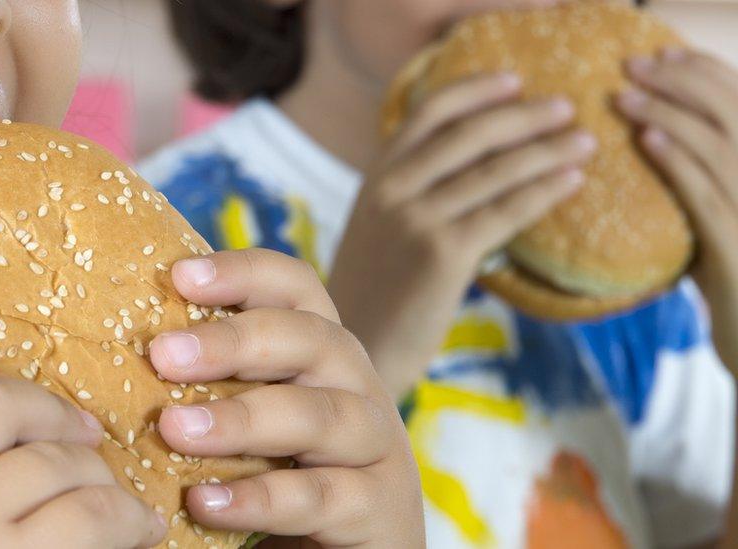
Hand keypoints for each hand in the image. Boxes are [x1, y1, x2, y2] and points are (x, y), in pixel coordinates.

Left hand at [149, 250, 424, 547]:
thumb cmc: (276, 476)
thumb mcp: (244, 420)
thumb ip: (206, 385)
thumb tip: (120, 350)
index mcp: (320, 351)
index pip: (295, 288)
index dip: (243, 272)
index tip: (180, 277)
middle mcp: (356, 386)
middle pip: (309, 339)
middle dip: (235, 342)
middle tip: (163, 355)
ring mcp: (376, 447)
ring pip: (319, 416)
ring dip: (242, 419)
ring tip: (173, 429)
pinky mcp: (382, 510)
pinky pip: (321, 497)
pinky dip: (261, 497)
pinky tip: (205, 501)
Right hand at [328, 72, 596, 399]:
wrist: (353, 350)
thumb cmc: (374, 296)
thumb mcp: (378, 232)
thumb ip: (410, 196)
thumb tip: (474, 173)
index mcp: (376, 179)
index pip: (428, 112)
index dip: (475, 90)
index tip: (514, 81)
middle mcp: (392, 190)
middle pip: (470, 134)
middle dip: (524, 116)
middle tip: (566, 108)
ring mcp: (416, 220)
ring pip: (495, 171)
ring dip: (548, 151)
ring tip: (585, 142)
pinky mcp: (443, 254)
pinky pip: (506, 212)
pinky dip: (544, 192)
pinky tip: (572, 182)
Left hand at [618, 48, 737, 373]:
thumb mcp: (723, 232)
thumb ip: (703, 192)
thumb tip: (658, 153)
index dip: (703, 74)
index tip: (660, 56)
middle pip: (731, 114)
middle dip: (680, 82)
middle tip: (631, 65)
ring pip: (716, 146)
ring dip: (666, 114)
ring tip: (623, 95)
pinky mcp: (737, 245)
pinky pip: (706, 193)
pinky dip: (675, 160)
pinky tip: (644, 139)